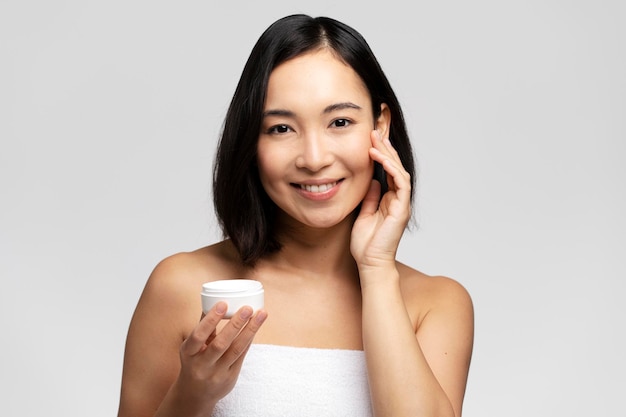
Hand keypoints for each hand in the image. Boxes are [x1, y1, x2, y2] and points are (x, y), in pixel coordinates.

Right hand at [175, 302, 266, 410]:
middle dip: (236, 324)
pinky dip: (249, 340)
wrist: (195, 395)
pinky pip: (242, 356)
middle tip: (248, 308)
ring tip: (261, 314)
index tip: (224, 304)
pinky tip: (255, 327)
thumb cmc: (194, 362)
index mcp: (188, 353)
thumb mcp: (191, 347)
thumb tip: (212, 301)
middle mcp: (202, 365)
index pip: (199, 335)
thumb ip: (202, 327)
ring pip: (236, 350)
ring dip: (250, 330)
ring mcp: (217, 374)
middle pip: (221, 344)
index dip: (211, 320)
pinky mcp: (230, 378)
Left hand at [351, 130, 410, 271]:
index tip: (370, 140)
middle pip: (395, 168)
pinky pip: (400, 184)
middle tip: (374, 132)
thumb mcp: (364, 214)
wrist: (370, 263)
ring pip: (399, 172)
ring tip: (376, 140)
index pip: (388, 172)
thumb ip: (370, 198)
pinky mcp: (402, 209)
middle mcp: (398, 200)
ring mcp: (401, 204)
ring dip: (388, 154)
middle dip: (385, 149)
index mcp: (389, 200)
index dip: (381, 155)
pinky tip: (380, 158)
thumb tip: (372, 181)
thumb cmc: (366, 244)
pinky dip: (391, 169)